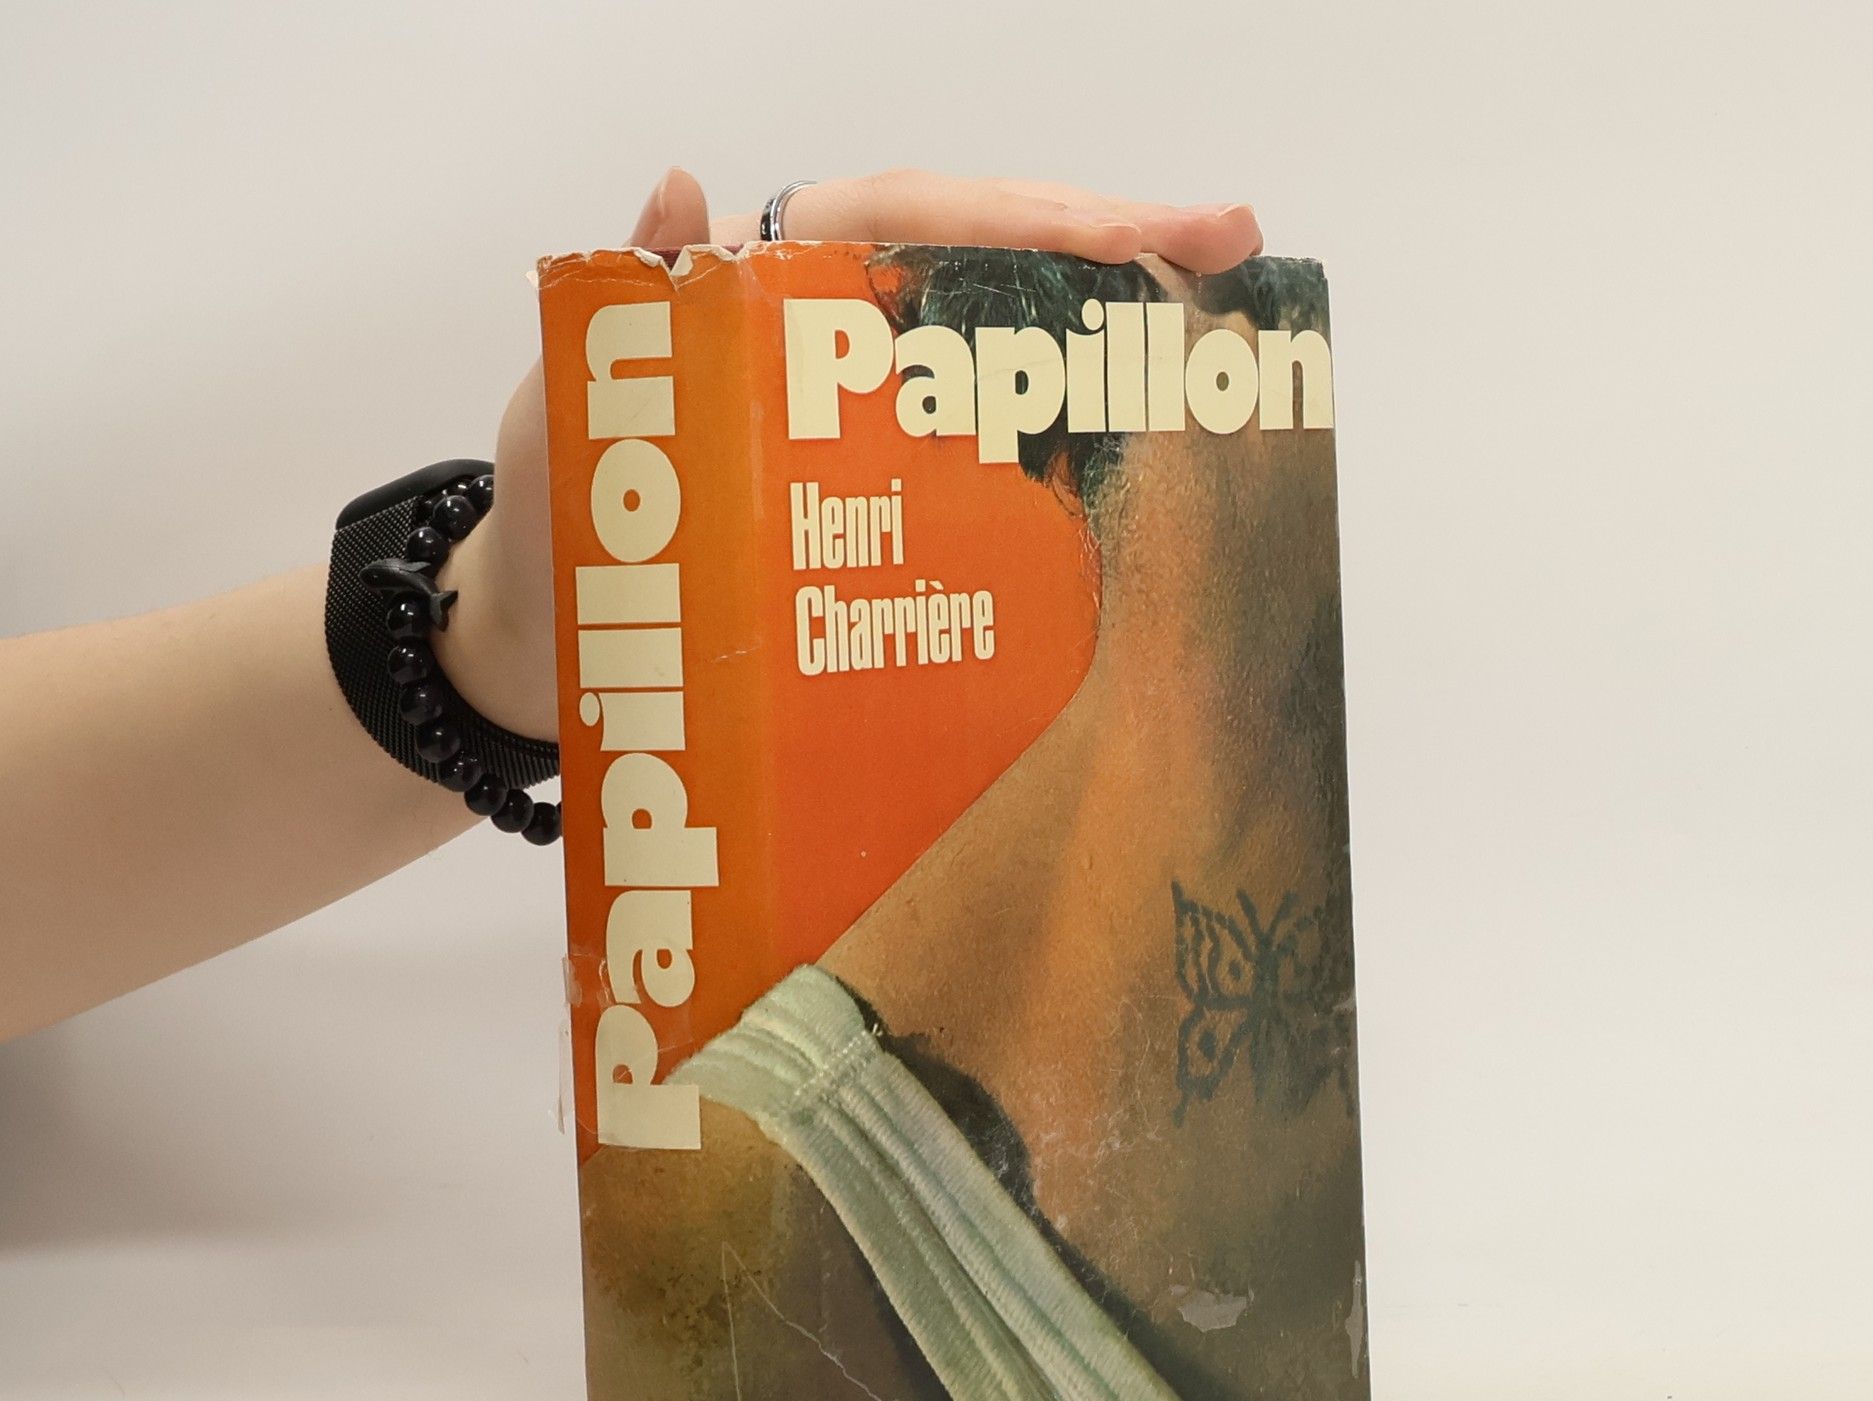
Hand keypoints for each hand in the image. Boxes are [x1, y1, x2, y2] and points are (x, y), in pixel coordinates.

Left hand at [438, 169, 1263, 740]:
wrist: (542, 645)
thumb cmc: (550, 521)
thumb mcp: (566, 402)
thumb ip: (624, 305)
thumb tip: (684, 187)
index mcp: (763, 285)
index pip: (914, 220)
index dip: (1028, 218)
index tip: (1138, 229)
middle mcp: (830, 329)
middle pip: (986, 259)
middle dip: (1112, 244)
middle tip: (1235, 244)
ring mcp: (864, 412)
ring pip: (999, 339)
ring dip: (1106, 324)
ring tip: (1219, 320)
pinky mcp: (877, 490)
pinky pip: (979, 440)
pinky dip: (1057, 434)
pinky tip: (1135, 439)